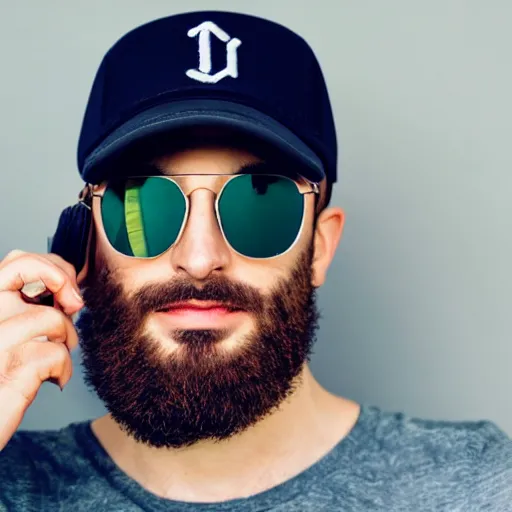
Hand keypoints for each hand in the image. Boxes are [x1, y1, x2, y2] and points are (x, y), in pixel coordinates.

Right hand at [0, 250, 83, 450]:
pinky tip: (54, 380)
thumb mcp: (9, 335)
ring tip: (57, 355)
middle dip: (61, 279)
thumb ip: (29, 308)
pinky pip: (57, 353)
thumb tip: (69, 292)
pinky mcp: (10, 367)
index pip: (16, 260)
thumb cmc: (1, 378)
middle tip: (74, 305)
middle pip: (25, 265)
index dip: (51, 266)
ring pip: (52, 317)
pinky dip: (64, 368)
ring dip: (67, 337)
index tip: (68, 289)